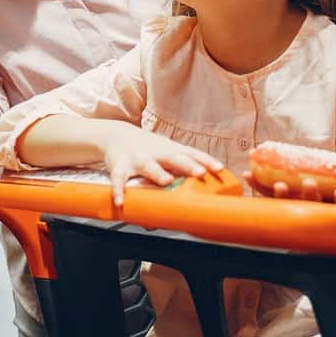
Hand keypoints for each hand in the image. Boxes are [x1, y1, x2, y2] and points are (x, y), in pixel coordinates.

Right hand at [100, 126, 223, 208]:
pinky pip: (119, 179)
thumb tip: (206, 187)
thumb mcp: (167, 151)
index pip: (191, 153)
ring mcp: (137, 158)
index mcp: (169, 150)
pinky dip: (119, 190)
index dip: (206, 160)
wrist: (116, 135)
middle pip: (173, 157)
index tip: (219, 169)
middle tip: (199, 172)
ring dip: (157, 173)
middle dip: (187, 164)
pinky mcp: (119, 166)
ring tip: (166, 181)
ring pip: (148, 165)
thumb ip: (184, 166)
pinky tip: (121, 202)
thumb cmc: (147, 148)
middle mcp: (155, 153)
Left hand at [242, 171, 335, 206]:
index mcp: (335, 212)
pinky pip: (264, 198)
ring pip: (286, 205)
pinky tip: (247, 176)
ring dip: (281, 195)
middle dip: (310, 196)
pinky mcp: (275, 208)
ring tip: (278, 185)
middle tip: (308, 184)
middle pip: (312, 207)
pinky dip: (255, 186)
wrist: (312, 214)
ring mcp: (293, 211)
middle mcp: (313, 214)